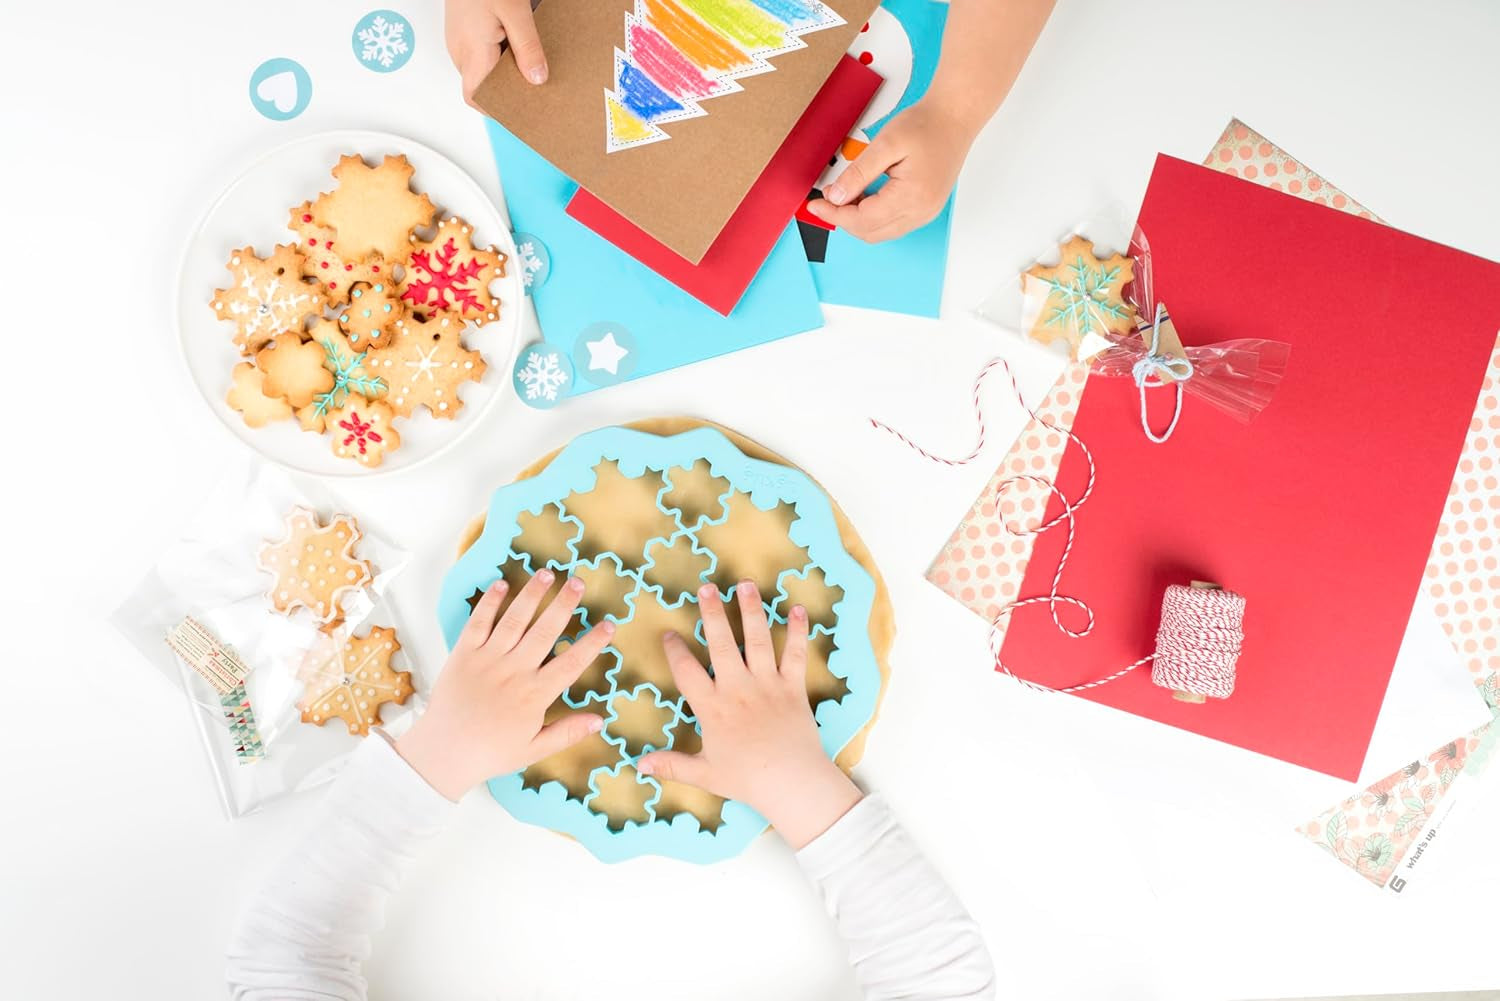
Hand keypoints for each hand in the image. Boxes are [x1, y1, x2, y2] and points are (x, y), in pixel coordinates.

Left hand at [395, 570, 612, 800]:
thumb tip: (600, 720)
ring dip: (532, 595)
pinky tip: (502, 584)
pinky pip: (478, 622)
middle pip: (545, 631)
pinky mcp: (463, 654)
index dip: (592, 643)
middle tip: (578, 583)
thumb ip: (567, 732)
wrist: (443, 753)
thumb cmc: (490, 753)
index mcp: (534, 695)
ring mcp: (487, 660)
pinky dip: (490, 602)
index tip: (609, 625)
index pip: (572, 663)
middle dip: (564, 604)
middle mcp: (514, 672)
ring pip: (515, 620)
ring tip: (547, 574)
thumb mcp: (534, 750)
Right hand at [445, 0, 548, 104]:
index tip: (516, 111)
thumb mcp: (515, 11)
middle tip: (532, 84)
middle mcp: (460, 49)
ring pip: (480, 67)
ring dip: (502, 68)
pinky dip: (496, 54)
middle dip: (506, 87)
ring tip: (526, 60)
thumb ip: (527, 47)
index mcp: (472, 52)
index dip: (493, 109)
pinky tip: (513, 42)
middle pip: (481, 83)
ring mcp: (458, 38)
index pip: (475, 97)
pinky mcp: (461, 29)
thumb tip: (537, 79)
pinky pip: (478, 52)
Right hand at [637, 582, 862, 849]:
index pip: (687, 671)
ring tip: (745, 585)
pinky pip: (796, 655)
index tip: (668, 632)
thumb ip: (671, 765)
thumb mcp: (704, 774)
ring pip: (757, 640)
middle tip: (706, 587)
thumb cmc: (747, 780)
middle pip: (721, 644)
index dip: (675, 650)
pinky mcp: (793, 687)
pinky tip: (798, 610)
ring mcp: (767, 685)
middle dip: (712, 613)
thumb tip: (639, 765)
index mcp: (712, 708)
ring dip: (751, 610)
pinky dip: (798, 632)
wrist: (791, 782)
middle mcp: (737, 689)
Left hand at [804, 98, 973, 243]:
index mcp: (912, 197)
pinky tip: (862, 197)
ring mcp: (925, 213)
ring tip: (843, 195)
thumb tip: (835, 197)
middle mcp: (921, 212)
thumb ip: (858, 173)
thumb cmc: (926, 125)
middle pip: (870, 232)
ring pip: (880, 232)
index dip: (835, 214)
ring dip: (857, 219)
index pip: (862, 220)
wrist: (954, 117)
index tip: (815, 204)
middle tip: (826, 198)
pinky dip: (872, 216)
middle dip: (843, 219)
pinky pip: (892, 224)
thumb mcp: (885, 144)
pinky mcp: (925, 209)